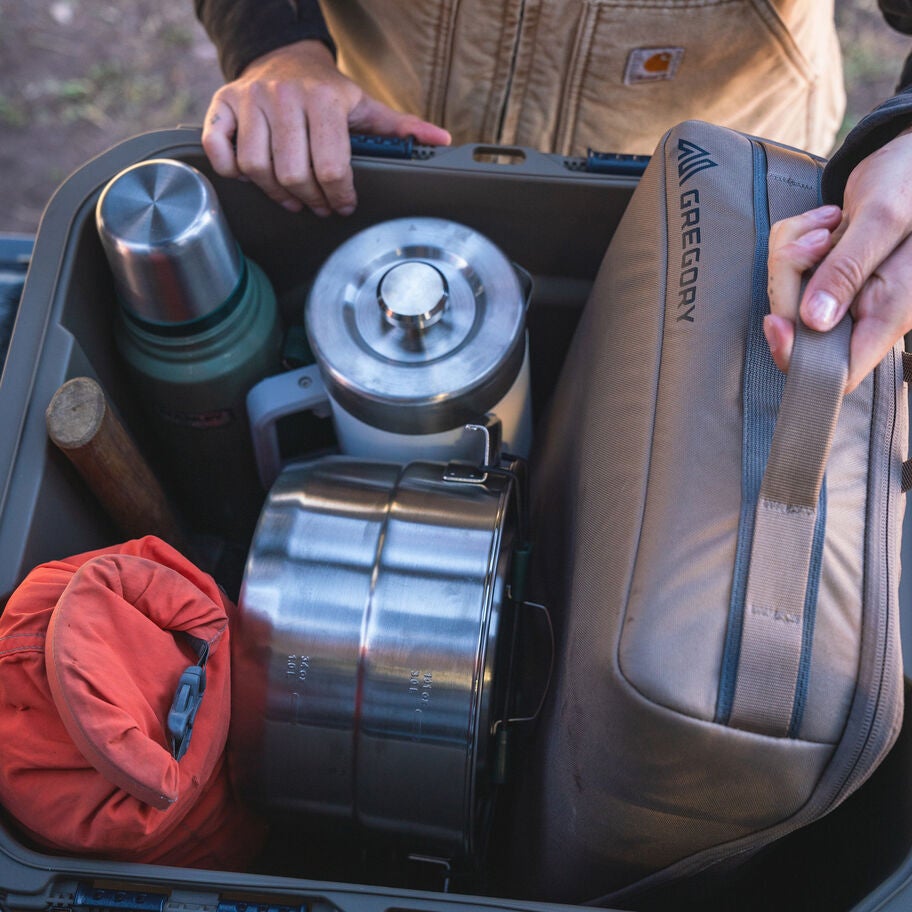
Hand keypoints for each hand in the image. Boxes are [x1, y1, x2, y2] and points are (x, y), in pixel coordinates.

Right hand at [201, 40, 451, 216]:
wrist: (284, 57)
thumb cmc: (327, 92)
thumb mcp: (365, 106)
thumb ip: (400, 128)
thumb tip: (441, 140)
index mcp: (324, 99)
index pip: (331, 166)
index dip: (339, 196)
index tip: (343, 205)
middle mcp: (284, 97)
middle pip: (294, 174)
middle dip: (311, 200)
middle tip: (320, 207)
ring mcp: (250, 101)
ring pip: (257, 169)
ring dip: (277, 194)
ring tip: (293, 198)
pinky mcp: (223, 106)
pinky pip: (220, 150)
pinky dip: (232, 171)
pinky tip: (252, 177)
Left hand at [765, 127, 911, 392]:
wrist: (911, 153)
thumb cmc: (910, 180)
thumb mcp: (883, 218)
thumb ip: (849, 270)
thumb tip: (816, 321)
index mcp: (889, 313)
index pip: (839, 372)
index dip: (797, 357)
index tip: (775, 322)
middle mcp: (865, 311)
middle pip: (797, 327)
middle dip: (791, 279)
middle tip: (817, 239)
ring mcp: (844, 294)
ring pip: (787, 295)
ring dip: (793, 254)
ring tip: (828, 224)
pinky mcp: (828, 273)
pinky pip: (789, 269)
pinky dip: (795, 241)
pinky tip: (826, 221)